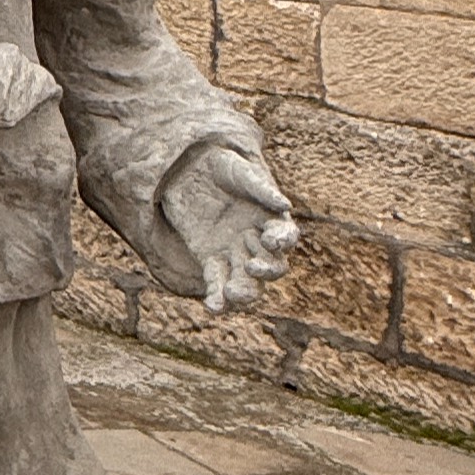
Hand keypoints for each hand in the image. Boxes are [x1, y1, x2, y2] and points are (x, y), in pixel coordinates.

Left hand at [160, 146, 299, 312]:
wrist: (188, 168)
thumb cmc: (221, 166)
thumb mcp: (239, 171)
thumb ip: (260, 188)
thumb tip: (285, 206)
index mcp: (271, 220)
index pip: (286, 236)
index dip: (282, 240)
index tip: (271, 240)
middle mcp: (257, 242)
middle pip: (270, 266)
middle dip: (265, 270)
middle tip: (251, 267)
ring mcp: (234, 253)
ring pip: (246, 280)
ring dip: (243, 291)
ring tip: (233, 294)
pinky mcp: (211, 259)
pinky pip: (217, 282)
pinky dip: (217, 297)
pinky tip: (213, 307)